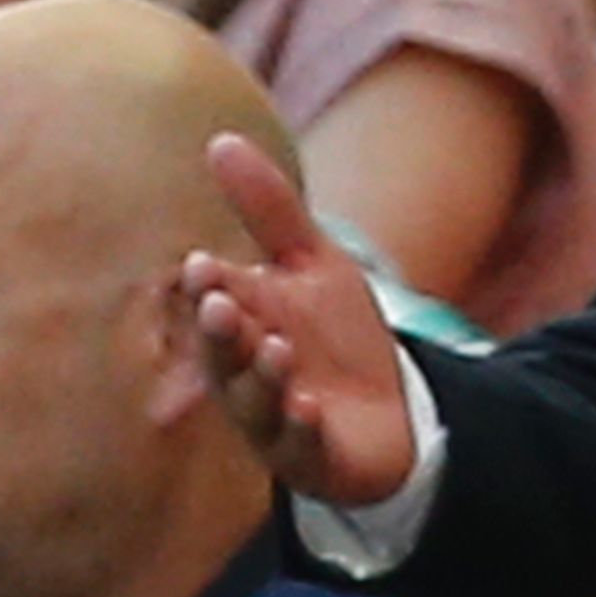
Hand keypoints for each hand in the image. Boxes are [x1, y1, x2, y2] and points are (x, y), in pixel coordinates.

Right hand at [181, 134, 420, 506]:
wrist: (392, 413)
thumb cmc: (337, 337)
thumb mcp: (312, 264)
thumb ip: (268, 209)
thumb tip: (218, 139)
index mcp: (237, 326)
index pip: (214, 301)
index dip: (209, 287)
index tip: (203, 264)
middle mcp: (244, 376)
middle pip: (222, 355)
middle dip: (220, 331)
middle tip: (219, 303)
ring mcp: (275, 421)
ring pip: (255, 403)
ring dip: (260, 377)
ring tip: (274, 348)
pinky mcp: (313, 457)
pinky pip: (300, 447)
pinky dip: (300, 429)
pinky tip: (308, 408)